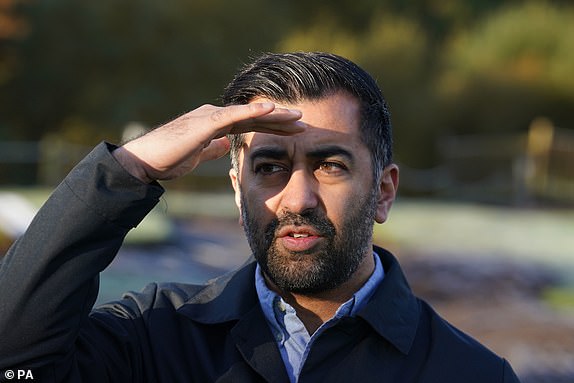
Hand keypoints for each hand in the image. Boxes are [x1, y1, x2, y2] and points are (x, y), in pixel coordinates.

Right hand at [113, 103, 304, 181]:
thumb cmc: (167, 159)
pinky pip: (232, 115)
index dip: (272, 127)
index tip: (293, 132)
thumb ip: (212, 147)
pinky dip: (252, 112)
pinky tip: (270, 110)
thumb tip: (226, 144)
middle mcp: (215, 116)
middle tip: (304, 123)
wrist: (144, 162)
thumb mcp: (197, 155)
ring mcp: (210, 117)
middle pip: (254, 118)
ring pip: (248, 114)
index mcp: (215, 125)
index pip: (250, 125)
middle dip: (280, 120)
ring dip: (274, 115)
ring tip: (297, 117)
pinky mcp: (204, 122)